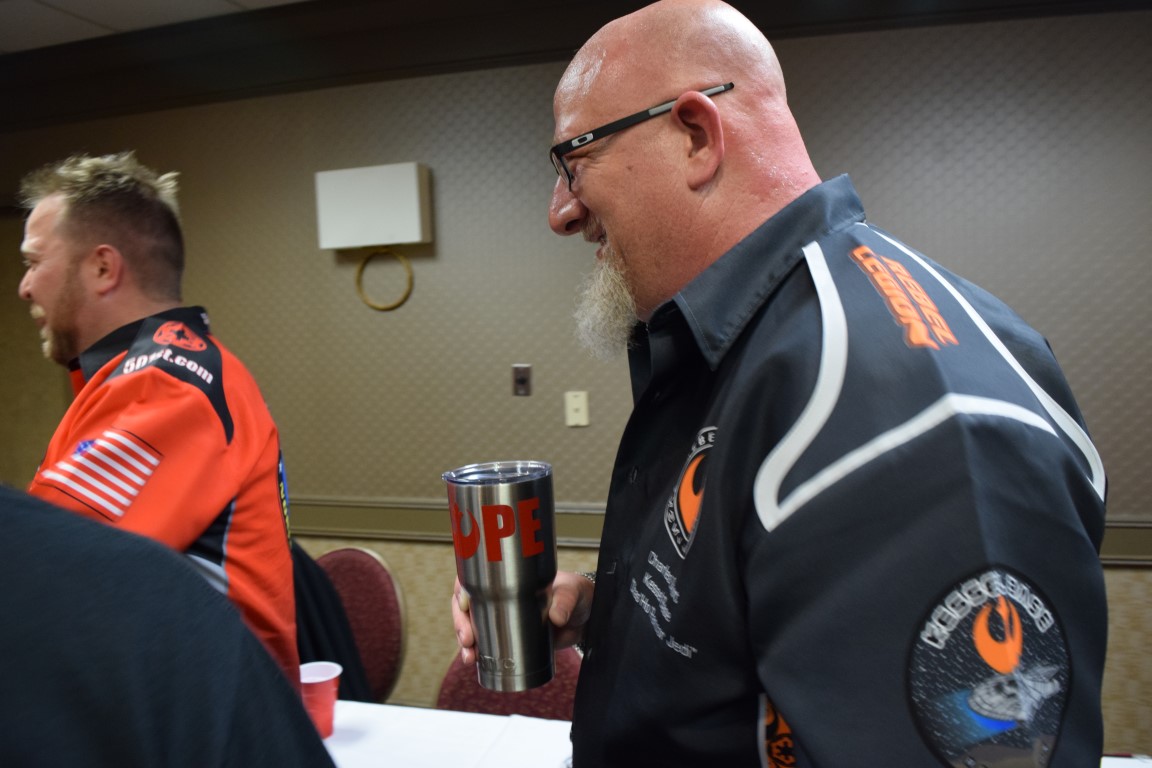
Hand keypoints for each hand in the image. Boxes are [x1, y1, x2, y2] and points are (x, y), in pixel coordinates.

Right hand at [451, 571, 594, 664]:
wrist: (585, 618)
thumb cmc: (576, 594)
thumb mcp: (572, 592)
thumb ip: (565, 601)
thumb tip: (556, 617)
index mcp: (510, 576)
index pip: (476, 576)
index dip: (463, 588)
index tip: (464, 604)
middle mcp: (501, 595)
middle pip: (467, 603)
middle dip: (461, 621)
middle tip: (468, 638)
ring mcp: (502, 617)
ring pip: (472, 625)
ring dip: (464, 640)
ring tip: (470, 655)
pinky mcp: (508, 637)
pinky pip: (484, 643)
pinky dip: (476, 652)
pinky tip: (473, 661)